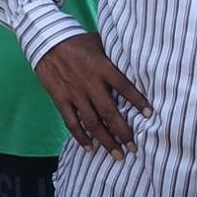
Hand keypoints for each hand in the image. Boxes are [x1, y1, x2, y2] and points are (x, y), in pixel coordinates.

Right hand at [34, 33, 150, 154]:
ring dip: (106, 140)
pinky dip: (81, 137)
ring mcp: (75, 94)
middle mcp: (90, 84)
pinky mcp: (61, 99)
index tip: (150, 115)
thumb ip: (114, 57)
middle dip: (123, 132)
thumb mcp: (99, 43)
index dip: (138, 101)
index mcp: (103, 68)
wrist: (47, 40)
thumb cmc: (77, 42)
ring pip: (93, 123)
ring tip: (118, 155)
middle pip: (110, 113)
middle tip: (134, 147)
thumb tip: (135, 62)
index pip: (125, 87)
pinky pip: (72, 123)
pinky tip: (90, 149)